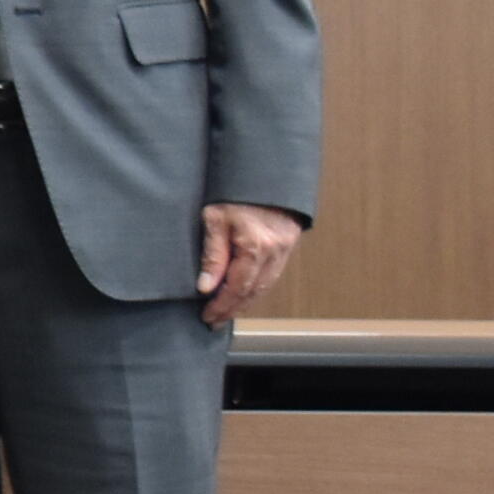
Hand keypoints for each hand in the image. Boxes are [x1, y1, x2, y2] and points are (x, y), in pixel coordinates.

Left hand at [196, 202, 302, 326]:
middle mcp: (274, 251)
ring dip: (246, 302)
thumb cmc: (235, 191)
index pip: (237, 287)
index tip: (208, 316)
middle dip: (232, 309)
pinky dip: (257, 288)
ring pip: (265, 286)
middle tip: (215, 320)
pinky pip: (273, 275)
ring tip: (227, 312)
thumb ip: (212, 254)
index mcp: (255, 245)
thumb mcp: (214, 218)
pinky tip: (245, 294)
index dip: (222, 305)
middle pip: (253, 292)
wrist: (263, 172)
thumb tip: (206, 287)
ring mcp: (284, 249)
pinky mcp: (288, 245)